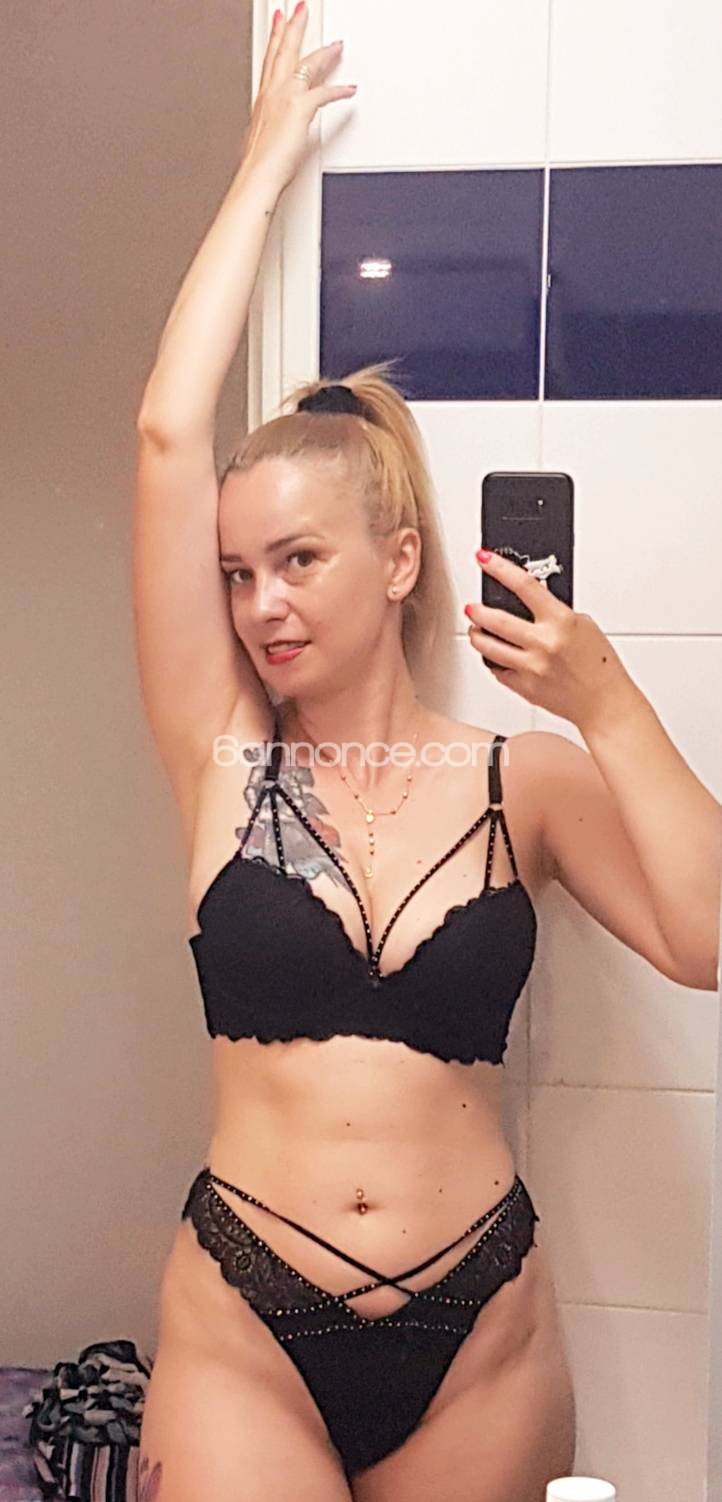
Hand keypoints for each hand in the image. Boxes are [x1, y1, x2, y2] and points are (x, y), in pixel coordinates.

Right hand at [240, 4, 355, 192]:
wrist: (257, 175)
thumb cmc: (257, 164)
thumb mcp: (259, 139)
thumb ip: (269, 128)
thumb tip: (272, 132)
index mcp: (263, 98)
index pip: (270, 60)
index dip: (275, 38)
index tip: (279, 21)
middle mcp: (272, 92)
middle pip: (285, 51)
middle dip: (293, 27)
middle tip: (300, 9)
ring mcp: (286, 98)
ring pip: (306, 63)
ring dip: (323, 51)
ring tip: (336, 43)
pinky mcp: (300, 109)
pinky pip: (324, 93)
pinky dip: (339, 91)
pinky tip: (349, 88)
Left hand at [465, 550, 635, 730]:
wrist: (604, 702)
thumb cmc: (599, 666)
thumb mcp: (583, 626)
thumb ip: (555, 613)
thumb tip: (531, 602)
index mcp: (561, 622)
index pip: (523, 585)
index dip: (499, 568)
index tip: (484, 558)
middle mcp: (543, 644)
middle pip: (495, 620)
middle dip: (477, 611)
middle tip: (471, 607)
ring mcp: (531, 667)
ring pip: (488, 647)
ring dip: (477, 636)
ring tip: (475, 631)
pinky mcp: (524, 688)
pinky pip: (498, 671)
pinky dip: (494, 661)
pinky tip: (495, 656)